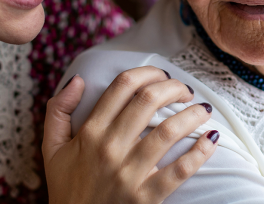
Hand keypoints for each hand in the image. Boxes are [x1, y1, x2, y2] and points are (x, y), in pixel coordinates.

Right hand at [43, 67, 217, 203]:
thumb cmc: (68, 188)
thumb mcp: (52, 149)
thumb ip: (58, 111)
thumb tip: (78, 80)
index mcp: (90, 132)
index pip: (123, 86)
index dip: (148, 72)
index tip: (162, 75)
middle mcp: (110, 148)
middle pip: (149, 100)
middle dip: (174, 87)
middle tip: (185, 91)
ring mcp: (129, 173)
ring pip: (169, 131)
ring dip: (193, 114)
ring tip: (203, 110)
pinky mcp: (146, 196)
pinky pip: (180, 170)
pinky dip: (200, 152)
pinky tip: (211, 138)